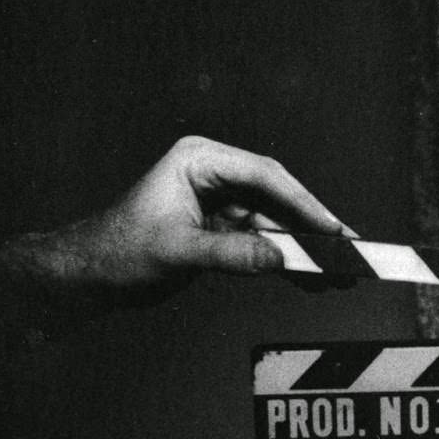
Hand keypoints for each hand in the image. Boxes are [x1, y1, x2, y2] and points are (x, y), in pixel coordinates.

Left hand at [56, 136, 353, 301]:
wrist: (89, 276)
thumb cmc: (118, 252)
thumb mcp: (176, 252)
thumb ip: (229, 254)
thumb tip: (279, 259)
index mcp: (199, 160)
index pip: (264, 175)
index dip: (303, 202)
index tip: (331, 228)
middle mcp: (214, 174)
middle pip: (278, 196)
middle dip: (313, 225)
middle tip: (349, 248)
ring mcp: (220, 201)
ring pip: (276, 222)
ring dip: (305, 248)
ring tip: (338, 271)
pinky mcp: (222, 229)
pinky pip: (264, 242)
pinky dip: (286, 261)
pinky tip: (311, 279)